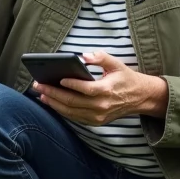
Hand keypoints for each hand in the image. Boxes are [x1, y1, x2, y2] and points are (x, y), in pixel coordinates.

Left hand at [33, 51, 167, 124]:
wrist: (140, 98)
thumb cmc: (126, 78)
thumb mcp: (116, 63)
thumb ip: (100, 57)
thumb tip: (83, 56)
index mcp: (107, 90)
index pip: (85, 89)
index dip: (71, 85)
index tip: (58, 79)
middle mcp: (102, 106)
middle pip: (72, 102)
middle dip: (53, 93)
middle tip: (39, 85)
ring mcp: (98, 117)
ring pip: (71, 112)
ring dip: (54, 104)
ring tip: (41, 94)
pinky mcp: (96, 122)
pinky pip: (75, 117)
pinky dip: (62, 111)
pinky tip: (52, 103)